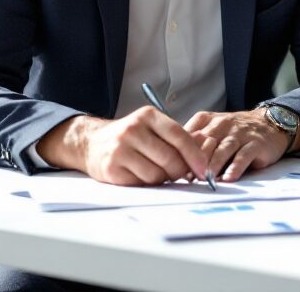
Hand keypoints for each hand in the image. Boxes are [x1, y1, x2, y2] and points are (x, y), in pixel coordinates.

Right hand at [38, 108, 209, 185]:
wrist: (92, 143)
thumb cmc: (130, 137)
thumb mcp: (153, 128)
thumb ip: (179, 135)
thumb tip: (207, 140)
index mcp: (147, 116)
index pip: (179, 136)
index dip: (195, 155)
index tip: (204, 170)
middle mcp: (133, 130)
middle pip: (170, 158)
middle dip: (180, 172)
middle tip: (182, 175)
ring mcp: (120, 149)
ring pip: (156, 174)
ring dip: (163, 179)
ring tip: (158, 173)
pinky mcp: (112, 168)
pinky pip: (141, 183)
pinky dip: (147, 184)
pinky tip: (142, 176)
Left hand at [184, 109, 288, 182]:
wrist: (269, 123)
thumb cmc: (235, 132)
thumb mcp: (212, 130)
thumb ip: (196, 144)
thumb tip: (175, 166)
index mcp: (207, 120)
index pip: (190, 135)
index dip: (181, 153)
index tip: (174, 169)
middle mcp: (222, 124)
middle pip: (205, 142)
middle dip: (195, 160)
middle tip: (188, 178)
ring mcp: (240, 133)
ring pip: (224, 148)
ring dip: (214, 164)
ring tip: (206, 178)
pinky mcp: (255, 143)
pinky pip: (244, 155)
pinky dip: (236, 167)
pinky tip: (229, 177)